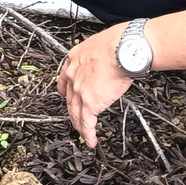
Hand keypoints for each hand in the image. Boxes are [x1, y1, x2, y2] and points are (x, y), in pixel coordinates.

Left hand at [57, 27, 133, 146]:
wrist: (120, 49)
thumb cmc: (117, 44)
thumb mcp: (99, 45)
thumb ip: (97, 57)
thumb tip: (107, 60)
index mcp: (74, 59)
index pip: (64, 78)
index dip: (65, 90)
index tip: (65, 95)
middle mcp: (73, 75)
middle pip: (69, 98)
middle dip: (72, 111)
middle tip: (75, 118)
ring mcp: (80, 91)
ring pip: (75, 113)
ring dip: (79, 125)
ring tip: (82, 133)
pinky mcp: (90, 103)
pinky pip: (87, 123)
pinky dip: (88, 134)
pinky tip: (90, 140)